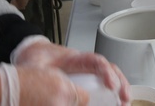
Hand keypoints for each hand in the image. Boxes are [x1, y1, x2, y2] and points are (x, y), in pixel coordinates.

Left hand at [13, 39, 129, 104]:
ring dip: (119, 88)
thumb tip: (64, 93)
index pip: (96, 62)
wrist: (29, 53)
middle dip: (121, 82)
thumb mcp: (37, 69)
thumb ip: (47, 79)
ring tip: (124, 102)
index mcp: (74, 58)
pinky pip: (99, 84)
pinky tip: (113, 102)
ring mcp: (84, 71)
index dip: (106, 73)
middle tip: (125, 98)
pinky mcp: (82, 80)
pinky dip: (108, 94)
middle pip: (109, 68)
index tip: (112, 86)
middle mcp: (83, 63)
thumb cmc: (34, 58)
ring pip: (107, 76)